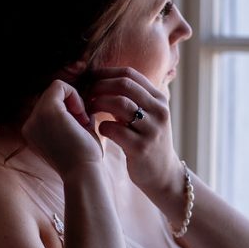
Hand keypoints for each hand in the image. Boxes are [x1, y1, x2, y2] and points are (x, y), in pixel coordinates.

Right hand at [22, 80, 103, 176]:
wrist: (83, 173)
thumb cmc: (83, 159)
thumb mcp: (70, 136)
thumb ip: (68, 119)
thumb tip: (77, 102)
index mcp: (32, 133)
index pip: (48, 107)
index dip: (68, 111)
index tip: (81, 126)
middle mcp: (29, 125)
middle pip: (50, 97)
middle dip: (70, 105)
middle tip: (83, 124)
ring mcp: (35, 118)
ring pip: (54, 90)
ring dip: (73, 102)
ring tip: (83, 122)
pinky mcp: (47, 111)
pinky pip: (59, 86)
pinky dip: (74, 95)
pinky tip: (82, 115)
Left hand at [87, 67, 181, 198]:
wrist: (163, 173)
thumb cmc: (147, 140)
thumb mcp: (148, 115)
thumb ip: (133, 98)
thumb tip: (103, 78)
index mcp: (159, 99)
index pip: (130, 74)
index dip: (106, 73)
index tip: (90, 79)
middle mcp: (159, 111)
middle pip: (124, 85)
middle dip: (100, 86)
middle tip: (86, 94)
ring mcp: (151, 130)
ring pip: (120, 104)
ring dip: (98, 104)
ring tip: (89, 110)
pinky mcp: (141, 148)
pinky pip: (115, 129)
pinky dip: (102, 127)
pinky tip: (99, 130)